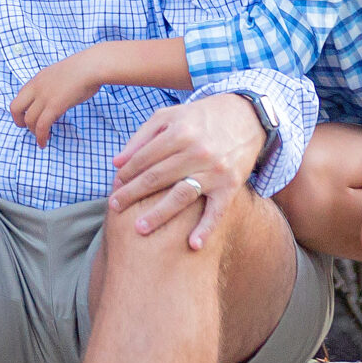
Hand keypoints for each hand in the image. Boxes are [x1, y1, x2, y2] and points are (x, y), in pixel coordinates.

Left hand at [9, 49, 105, 147]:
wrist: (92, 66)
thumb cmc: (84, 70)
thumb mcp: (61, 75)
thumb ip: (53, 86)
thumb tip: (57, 98)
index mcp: (37, 79)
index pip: (19, 97)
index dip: (22, 111)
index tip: (32, 118)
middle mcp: (36, 87)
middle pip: (15, 108)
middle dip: (19, 122)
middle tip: (31, 128)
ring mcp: (44, 97)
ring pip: (29, 121)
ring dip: (34, 133)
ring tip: (43, 138)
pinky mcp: (54, 106)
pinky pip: (41, 126)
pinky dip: (41, 137)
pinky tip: (44, 143)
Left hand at [107, 94, 264, 250]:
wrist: (247, 117)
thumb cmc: (200, 118)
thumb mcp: (169, 117)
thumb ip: (141, 138)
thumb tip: (116, 163)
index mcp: (180, 132)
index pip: (144, 158)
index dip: (126, 174)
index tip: (115, 186)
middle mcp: (197, 152)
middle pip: (157, 178)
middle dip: (132, 194)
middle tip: (114, 207)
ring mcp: (215, 170)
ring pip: (181, 195)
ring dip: (159, 214)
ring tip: (139, 228)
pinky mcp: (231, 185)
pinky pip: (217, 210)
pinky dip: (206, 228)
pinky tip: (193, 245)